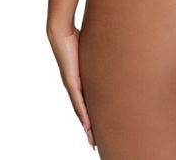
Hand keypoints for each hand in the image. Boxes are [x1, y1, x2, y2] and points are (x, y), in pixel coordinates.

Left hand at [47, 25, 95, 149]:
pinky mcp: (71, 82)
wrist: (61, 33)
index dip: (91, 115)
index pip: (86, 101)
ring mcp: (72, 85)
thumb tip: (114, 45)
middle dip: (89, 127)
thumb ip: (101, 51)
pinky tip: (88, 126)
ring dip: (87, 127)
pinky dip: (84, 116)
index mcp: (79, 79)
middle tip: (94, 142)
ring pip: (80, 112)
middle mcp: (74, 85)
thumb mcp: (93, 48)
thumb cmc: (76, 35)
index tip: (96, 126)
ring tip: (92, 140)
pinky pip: (79, 103)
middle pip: (82, 112)